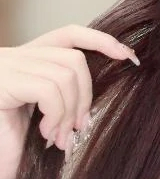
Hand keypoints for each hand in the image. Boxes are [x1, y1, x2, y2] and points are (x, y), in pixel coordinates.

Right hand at [0, 24, 139, 166]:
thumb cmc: (19, 145)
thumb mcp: (50, 110)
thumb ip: (70, 89)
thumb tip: (115, 72)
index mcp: (28, 59)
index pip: (69, 34)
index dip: (100, 40)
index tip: (127, 56)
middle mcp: (14, 56)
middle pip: (73, 57)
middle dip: (86, 94)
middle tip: (80, 125)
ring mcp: (6, 67)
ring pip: (64, 74)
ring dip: (70, 110)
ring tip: (61, 136)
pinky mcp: (2, 83)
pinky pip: (48, 90)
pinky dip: (56, 113)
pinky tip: (46, 132)